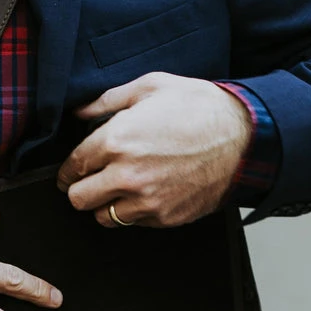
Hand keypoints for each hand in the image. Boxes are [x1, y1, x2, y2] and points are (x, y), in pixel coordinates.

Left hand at [57, 73, 251, 227]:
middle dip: (80, 189)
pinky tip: (144, 193)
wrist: (242, 139)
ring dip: (105, 205)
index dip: (68, 170)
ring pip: (102, 217)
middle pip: (79, 199)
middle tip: (88, 182)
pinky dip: (133, 212)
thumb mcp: (151, 87)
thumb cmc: (200, 109)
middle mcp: (127, 175)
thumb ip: (108, 101)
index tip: (70, 172)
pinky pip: (133, 223)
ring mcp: (146, 201)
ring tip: (116, 190)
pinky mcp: (163, 217)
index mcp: (117, 140)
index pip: (74, 166)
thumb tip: (80, 112)